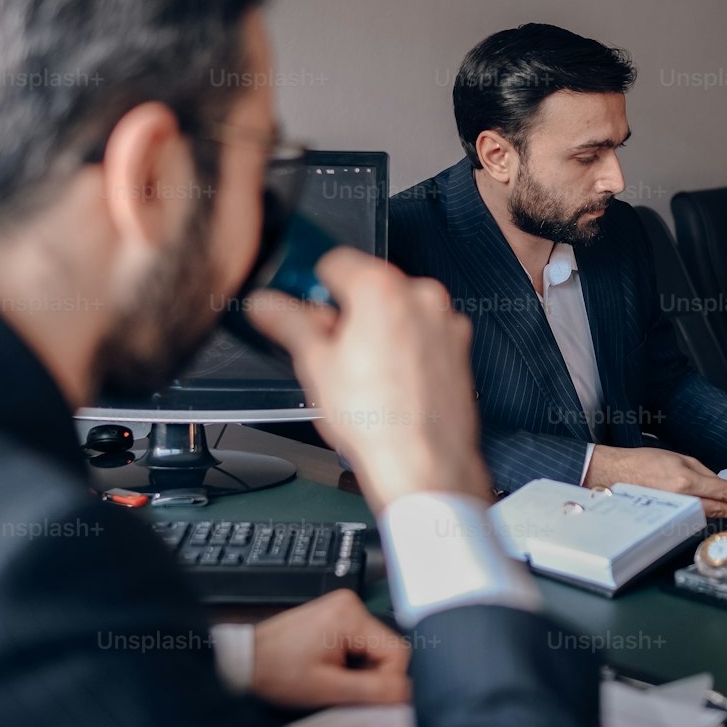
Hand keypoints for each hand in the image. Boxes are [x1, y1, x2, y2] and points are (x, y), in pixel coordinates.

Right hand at [246, 249, 491, 513]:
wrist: (425, 465)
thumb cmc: (377, 422)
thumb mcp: (314, 365)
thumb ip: (288, 323)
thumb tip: (266, 304)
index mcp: (381, 288)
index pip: (335, 261)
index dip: (312, 286)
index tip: (303, 306)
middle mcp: (421, 296)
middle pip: (369, 286)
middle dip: (346, 313)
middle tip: (330, 351)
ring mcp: (445, 322)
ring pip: (398, 311)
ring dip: (377, 330)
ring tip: (361, 375)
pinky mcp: (460, 348)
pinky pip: (422, 333)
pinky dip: (406, 347)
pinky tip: (389, 383)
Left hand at [252, 589, 411, 708]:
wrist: (246, 662)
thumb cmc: (277, 672)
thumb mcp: (329, 689)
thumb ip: (374, 691)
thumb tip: (408, 693)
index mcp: (351, 615)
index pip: (397, 653)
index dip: (388, 681)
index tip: (367, 699)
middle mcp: (351, 604)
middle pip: (387, 650)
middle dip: (373, 676)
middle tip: (346, 692)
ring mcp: (343, 609)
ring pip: (376, 649)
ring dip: (362, 671)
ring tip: (335, 682)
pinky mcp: (336, 617)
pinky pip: (361, 644)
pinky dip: (353, 663)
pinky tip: (332, 672)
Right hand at [586, 444, 726, 520]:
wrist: (617, 474)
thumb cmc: (644, 462)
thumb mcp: (679, 458)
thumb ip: (703, 471)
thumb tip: (719, 483)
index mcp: (688, 480)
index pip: (725, 490)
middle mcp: (684, 498)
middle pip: (720, 507)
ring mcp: (677, 509)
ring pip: (709, 514)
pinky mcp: (670, 515)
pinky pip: (695, 516)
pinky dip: (708, 514)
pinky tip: (716, 513)